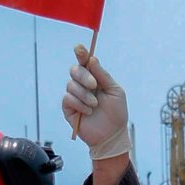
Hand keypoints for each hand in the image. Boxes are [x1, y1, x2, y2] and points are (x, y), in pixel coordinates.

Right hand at [62, 46, 131, 160]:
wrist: (112, 136)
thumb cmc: (116, 114)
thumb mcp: (115, 91)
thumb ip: (103, 75)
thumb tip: (92, 59)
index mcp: (95, 78)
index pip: (84, 62)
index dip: (81, 53)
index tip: (79, 49)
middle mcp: (83, 85)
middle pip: (75, 70)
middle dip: (84, 76)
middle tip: (94, 86)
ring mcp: (75, 96)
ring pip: (71, 85)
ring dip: (85, 95)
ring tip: (95, 106)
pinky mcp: (69, 108)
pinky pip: (68, 99)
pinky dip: (79, 104)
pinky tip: (88, 112)